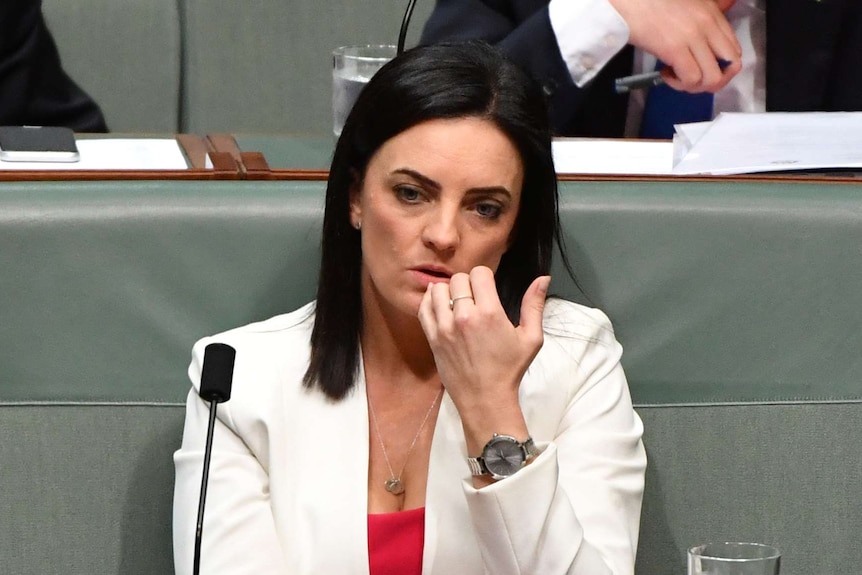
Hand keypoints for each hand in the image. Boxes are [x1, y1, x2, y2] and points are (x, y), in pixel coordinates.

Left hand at [417, 267, 549, 424]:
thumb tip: (544, 278)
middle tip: (474, 298)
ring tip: (457, 303)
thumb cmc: (510, 369)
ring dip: (448, 292)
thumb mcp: (531, 338)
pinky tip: (441, 306)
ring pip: (438, 290)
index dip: (485, 277)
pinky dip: (430, 302)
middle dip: (467, 283)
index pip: (479, 273)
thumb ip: (534, 305)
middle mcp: (465, 317)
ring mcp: (445, 328)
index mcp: (490, 313)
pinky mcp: (433, 338)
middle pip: (458, 279)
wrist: (485, 398)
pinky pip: (424, 308)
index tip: (488, 289)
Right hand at [611, 0, 741, 92]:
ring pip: (712, 77)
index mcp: (712, 12)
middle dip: (714, 80)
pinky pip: (691, 79)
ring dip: (694, 85)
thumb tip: (701, 45)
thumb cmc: (649, 2)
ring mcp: (693, 37)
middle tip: (693, 79)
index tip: (703, 66)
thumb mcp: (686, 4)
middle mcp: (708, 24)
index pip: (734, 49)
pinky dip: (679, 83)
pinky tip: (665, 74)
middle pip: (731, 65)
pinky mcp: (675, 49)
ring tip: (676, 77)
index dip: (722, 67)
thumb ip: (700, 20)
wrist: (627, 1)